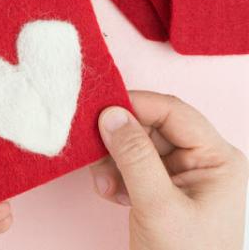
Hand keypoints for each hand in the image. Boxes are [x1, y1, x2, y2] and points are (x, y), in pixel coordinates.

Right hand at [92, 91, 247, 249]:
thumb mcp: (157, 206)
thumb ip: (134, 157)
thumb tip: (111, 115)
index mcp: (217, 160)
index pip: (174, 113)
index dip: (136, 105)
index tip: (101, 109)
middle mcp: (201, 162)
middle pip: (151, 129)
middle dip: (120, 141)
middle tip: (94, 151)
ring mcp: (181, 176)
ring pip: (137, 147)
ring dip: (113, 161)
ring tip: (104, 184)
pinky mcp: (162, 188)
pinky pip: (133, 167)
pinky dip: (116, 175)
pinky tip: (112, 193)